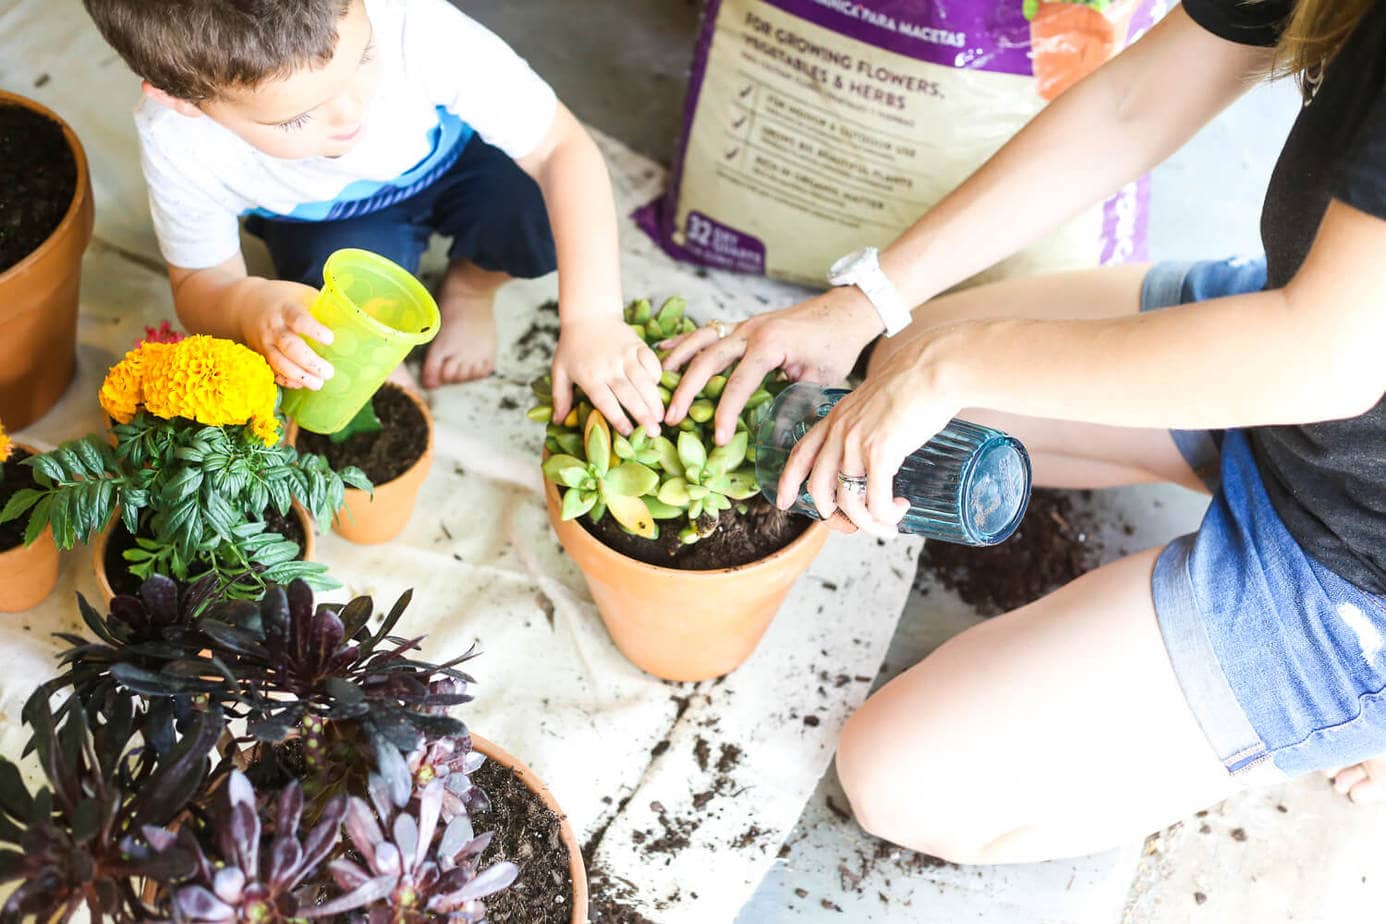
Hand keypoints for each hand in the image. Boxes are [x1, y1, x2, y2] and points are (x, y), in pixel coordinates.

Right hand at [238, 279, 335, 389]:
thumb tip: (357, 317)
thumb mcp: (303, 295)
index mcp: (286, 308)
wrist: (247, 304)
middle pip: (289, 346)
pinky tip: (301, 385)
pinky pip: (271, 370)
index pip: (298, 318)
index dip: (313, 329)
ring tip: (318, 384)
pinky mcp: (261, 355)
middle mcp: (273, 326)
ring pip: (279, 362)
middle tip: (329, 372)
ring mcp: (265, 342)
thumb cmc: (286, 299)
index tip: (330, 338)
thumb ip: (324, 306)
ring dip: (299, 375)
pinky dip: (285, 380)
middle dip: (309, 361)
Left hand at [552, 316, 663, 436]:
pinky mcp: (637, 345)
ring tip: (661, 416)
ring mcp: (625, 355)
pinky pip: (651, 362)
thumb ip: (560, 397)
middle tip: (654, 432)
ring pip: (643, 381)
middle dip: (643, 415)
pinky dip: (657, 374)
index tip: (628, 432)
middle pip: (629, 395)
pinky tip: (660, 388)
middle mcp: (609, 368)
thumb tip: (558, 421)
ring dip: (654, 399)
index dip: (618, 418)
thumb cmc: (572, 347)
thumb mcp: (559, 371)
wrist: (588, 315)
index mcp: (590, 377)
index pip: (606, 402)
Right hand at [661, 287, 881, 444]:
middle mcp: (751, 331)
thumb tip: (777, 437)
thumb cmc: (837, 345)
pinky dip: (685, 342)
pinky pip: (709, 332)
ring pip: (702, 340)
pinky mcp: (745, 325)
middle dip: (687, 390)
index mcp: (770, 345)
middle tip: (671, 417)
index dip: (726, 413)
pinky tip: (664, 350)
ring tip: (657, 382)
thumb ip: (796, 404)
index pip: (739, 383)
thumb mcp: (822, 380)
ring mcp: (745, 325)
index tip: (718, 438)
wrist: (847, 311)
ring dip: (678, 361)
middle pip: (707, 360)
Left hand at [776, 334, 961, 536]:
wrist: (933, 368)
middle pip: (818, 488)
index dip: (788, 481)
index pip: (800, 454)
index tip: (783, 502)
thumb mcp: (875, 402)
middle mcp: (839, 432)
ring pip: (848, 501)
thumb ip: (867, 426)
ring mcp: (856, 444)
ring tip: (888, 525)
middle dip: (832, 517)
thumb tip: (878, 454)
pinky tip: (900, 508)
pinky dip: (886, 514)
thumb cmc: (915, 383)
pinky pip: (875, 501)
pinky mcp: (880, 453)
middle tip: (852, 527)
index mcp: (835, 418)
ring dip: (868, 523)